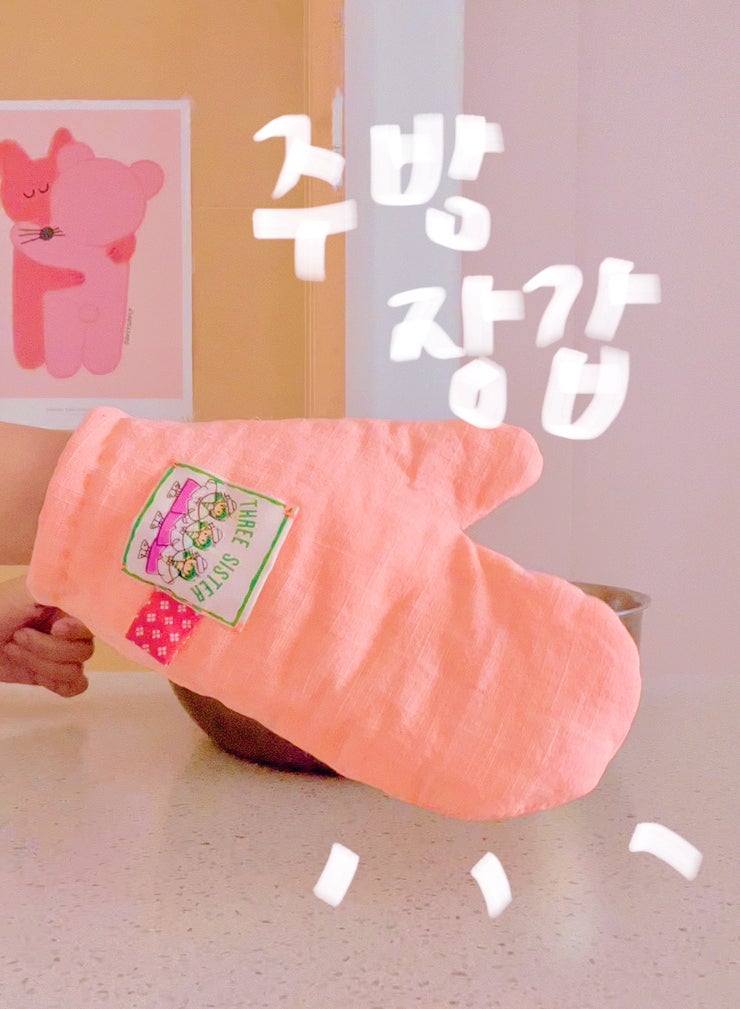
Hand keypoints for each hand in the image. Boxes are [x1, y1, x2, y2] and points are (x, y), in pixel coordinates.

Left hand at [0, 575, 93, 696]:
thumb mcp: (26, 592)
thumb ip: (58, 587)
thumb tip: (84, 588)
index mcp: (68, 604)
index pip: (93, 622)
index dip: (77, 630)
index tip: (55, 628)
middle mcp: (70, 628)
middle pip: (84, 651)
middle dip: (46, 648)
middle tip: (17, 636)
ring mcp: (63, 654)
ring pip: (75, 671)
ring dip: (40, 663)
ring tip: (13, 649)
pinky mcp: (52, 675)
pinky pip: (74, 687)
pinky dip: (59, 684)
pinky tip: (40, 678)